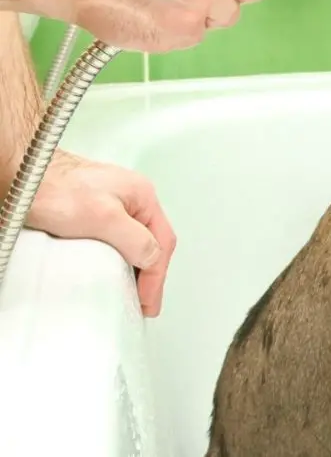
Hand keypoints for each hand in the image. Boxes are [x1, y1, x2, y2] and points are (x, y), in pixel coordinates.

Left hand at [28, 150, 175, 316]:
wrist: (22, 174)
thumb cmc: (53, 187)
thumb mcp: (102, 217)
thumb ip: (135, 238)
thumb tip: (153, 258)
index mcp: (142, 196)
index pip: (162, 243)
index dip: (156, 278)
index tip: (147, 303)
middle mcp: (132, 198)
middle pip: (153, 242)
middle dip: (152, 275)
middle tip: (144, 303)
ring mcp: (113, 204)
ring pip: (136, 241)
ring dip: (136, 267)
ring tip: (131, 292)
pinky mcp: (93, 211)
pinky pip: (117, 239)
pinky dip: (120, 259)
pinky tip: (111, 269)